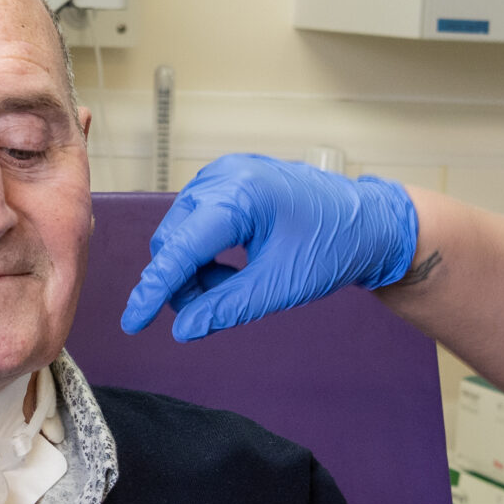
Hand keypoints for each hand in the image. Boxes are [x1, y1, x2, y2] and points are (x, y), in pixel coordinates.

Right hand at [121, 155, 417, 341]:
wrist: (370, 221)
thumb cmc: (333, 247)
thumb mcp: (279, 286)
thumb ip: (226, 307)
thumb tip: (184, 329)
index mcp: (239, 196)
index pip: (180, 249)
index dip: (154, 290)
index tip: (133, 323)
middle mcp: (224, 176)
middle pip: (173, 240)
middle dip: (183, 282)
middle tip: (213, 308)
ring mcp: (226, 174)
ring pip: (182, 233)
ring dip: (195, 270)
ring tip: (233, 285)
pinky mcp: (231, 180)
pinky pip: (198, 221)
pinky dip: (206, 252)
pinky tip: (233, 267)